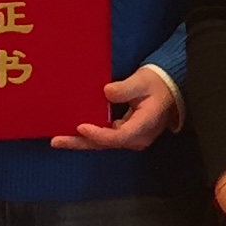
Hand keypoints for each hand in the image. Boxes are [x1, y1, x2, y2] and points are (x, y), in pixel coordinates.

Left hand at [56, 63, 179, 151]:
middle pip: (106, 144)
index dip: (99, 134)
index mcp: (143, 126)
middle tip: (56, 141)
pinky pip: (104, 137)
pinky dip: (88, 135)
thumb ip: (125, 88)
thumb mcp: (142, 81)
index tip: (81, 127)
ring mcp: (130, 138)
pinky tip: (71, 132)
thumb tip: (107, 92)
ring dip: (81, 141)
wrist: (169, 87)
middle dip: (80, 142)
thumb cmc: (157, 83)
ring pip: (103, 143)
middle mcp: (136, 138)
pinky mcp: (125, 133)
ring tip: (58, 139)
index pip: (119, 136)